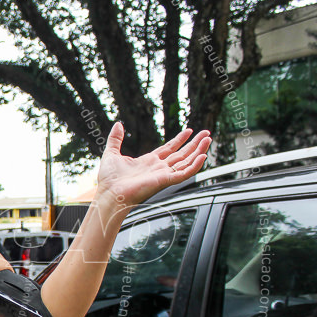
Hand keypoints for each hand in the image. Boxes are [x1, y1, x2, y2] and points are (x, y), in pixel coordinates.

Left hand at [95, 123, 210, 207]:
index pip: (169, 149)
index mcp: (148, 162)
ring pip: (186, 162)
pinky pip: (184, 174)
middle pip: (181, 154)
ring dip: (198, 151)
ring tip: (208, 140)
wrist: (109, 193)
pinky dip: (194, 166)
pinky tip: (203, 156)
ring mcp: (162, 174)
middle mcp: (158, 168)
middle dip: (194, 144)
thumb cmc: (108, 179)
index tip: (189, 131)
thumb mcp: (111, 153)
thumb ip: (115, 138)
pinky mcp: (164, 181)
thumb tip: (118, 124)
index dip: (179, 140)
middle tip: (207, 133)